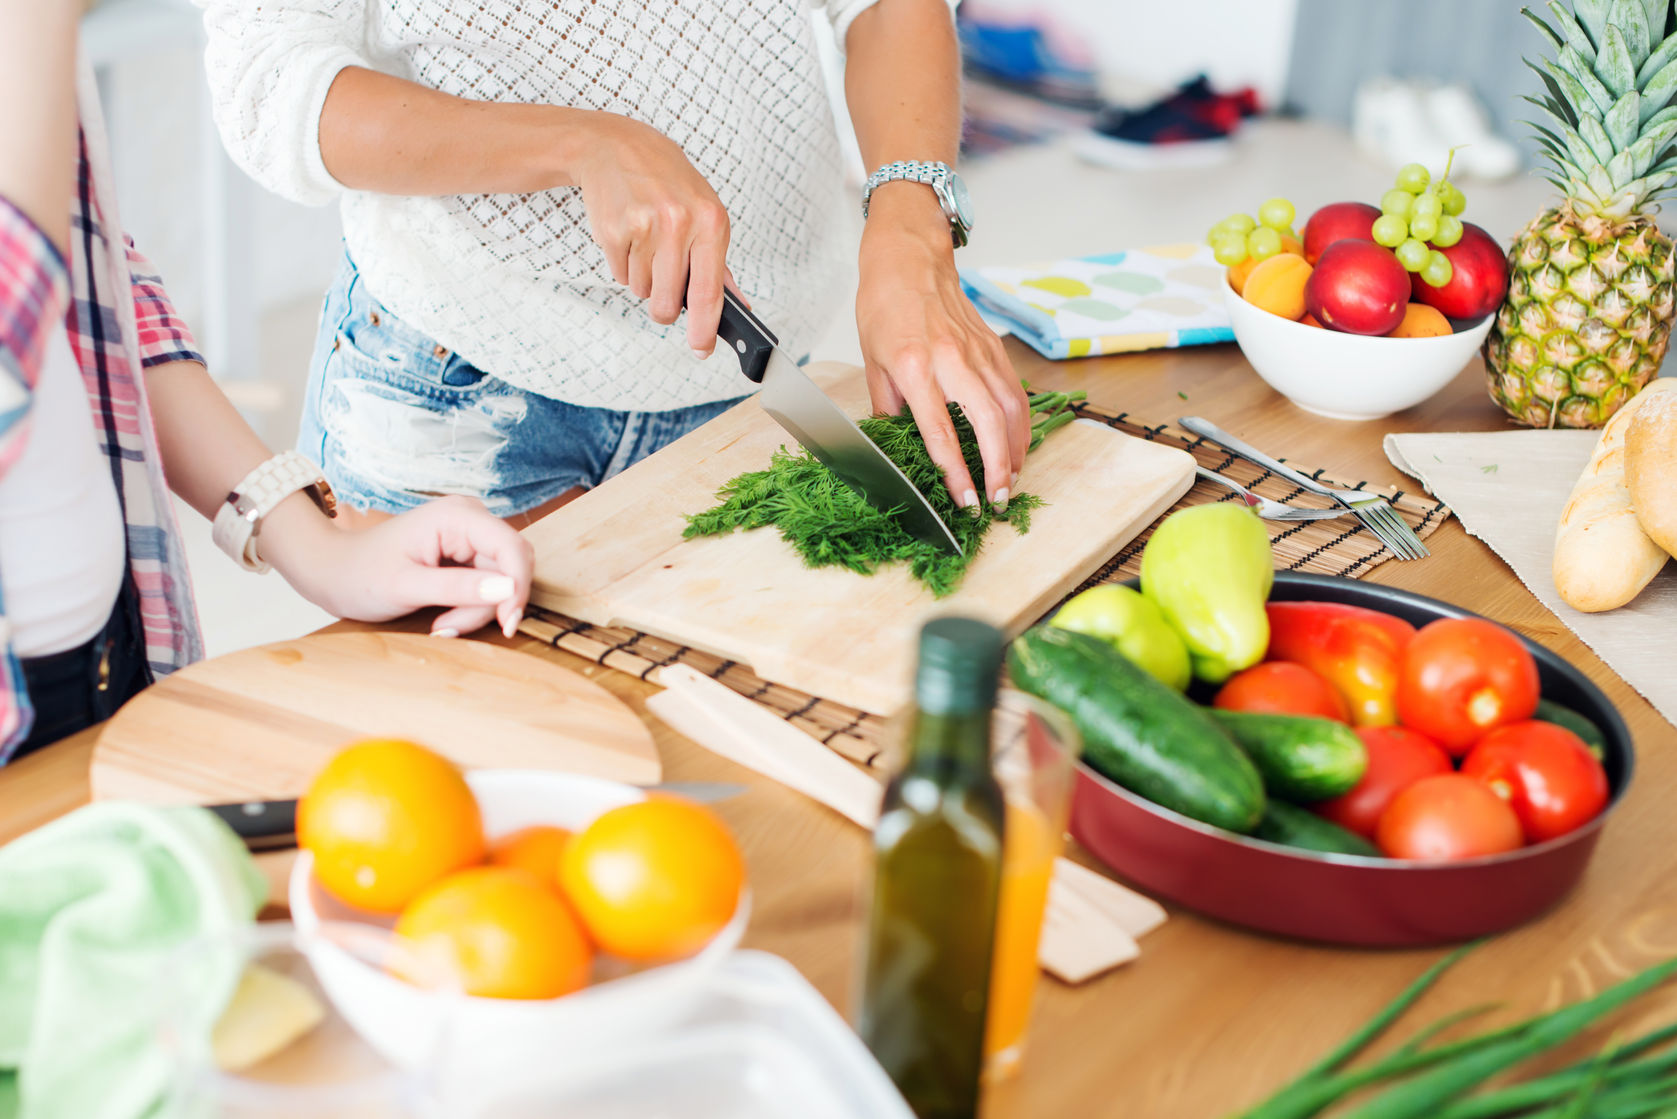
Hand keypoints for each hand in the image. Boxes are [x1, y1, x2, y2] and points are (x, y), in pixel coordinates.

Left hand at [267, 495, 533, 637]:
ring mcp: (469, 536)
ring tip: (441, 625)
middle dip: (490, 604)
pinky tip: (444, 617)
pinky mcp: (466, 553)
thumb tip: (509, 589)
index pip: (512, 548)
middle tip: (451, 628)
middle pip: (510, 566)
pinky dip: (472, 607)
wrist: (333, 572)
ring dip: (478, 610)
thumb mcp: (406, 586)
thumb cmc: (359, 575)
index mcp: (456, 516)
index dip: (517, 587)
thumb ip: (458, 587)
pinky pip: (488, 584)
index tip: (508, 625)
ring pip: (502, 580)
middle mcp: (469, 519)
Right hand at [572, 113, 734, 357]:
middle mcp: (679, 224)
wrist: (618, 146)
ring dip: (644, 279)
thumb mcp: (706, 212)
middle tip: (664, 285)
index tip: (702, 349)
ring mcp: (644, 227)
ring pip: (643, 291)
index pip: (710, 292)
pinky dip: (624, 265)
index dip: (705, 329)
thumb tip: (738, 306)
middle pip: (669, 304)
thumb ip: (719, 265)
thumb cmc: (668, 182)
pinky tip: (629, 235)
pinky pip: (619, 276)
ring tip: (647, 243)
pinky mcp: (613, 231)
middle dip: (665, 308)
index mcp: (711, 222)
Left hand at [856, 186, 1027, 508]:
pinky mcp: (992, 347)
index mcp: (914, 367)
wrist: (909, 258)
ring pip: (1009, 408)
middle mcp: (951, 360)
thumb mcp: (872, 362)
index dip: (956, 472)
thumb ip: (888, 407)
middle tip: (998, 500)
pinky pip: (1014, 391)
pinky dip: (1021, 423)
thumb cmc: (884, 306)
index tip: (965, 501)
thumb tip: (898, 446)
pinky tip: (1018, 445)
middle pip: (986, 423)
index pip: (940, 431)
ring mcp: (978, 352)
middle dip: (996, 468)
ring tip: (1011, 481)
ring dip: (1015, 450)